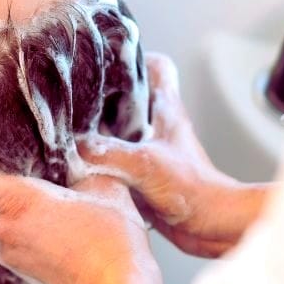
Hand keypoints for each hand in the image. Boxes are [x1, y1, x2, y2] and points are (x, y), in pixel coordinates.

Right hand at [79, 52, 270, 257]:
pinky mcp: (143, 173)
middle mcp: (157, 124)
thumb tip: (72, 148)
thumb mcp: (146, 164)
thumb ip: (106, 153)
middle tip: (75, 96)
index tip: (104, 58)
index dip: (131, 56)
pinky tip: (78, 166)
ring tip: (69, 130)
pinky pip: (115, 158)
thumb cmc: (196, 190)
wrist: (214, 226)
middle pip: (128, 95)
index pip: (154, 65)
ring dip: (97, 129)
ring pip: (118, 127)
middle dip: (101, 94)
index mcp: (165, 107)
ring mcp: (150, 148)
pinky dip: (98, 159)